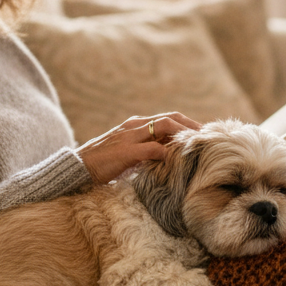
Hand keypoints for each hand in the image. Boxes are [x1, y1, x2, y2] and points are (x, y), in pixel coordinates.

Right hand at [77, 113, 201, 184]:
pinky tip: (176, 159)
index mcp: (136, 125)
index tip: (202, 135)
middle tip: (208, 137)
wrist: (78, 166)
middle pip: (170, 118)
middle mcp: (135, 126)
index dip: (187, 125)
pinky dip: (166, 151)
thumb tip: (167, 158)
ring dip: (183, 133)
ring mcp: (130, 136)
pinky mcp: (125, 150)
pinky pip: (151, 147)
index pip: (168, 119)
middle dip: (191, 126)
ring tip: (198, 144)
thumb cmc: (103, 163)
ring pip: (163, 126)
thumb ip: (146, 152)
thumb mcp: (129, 154)